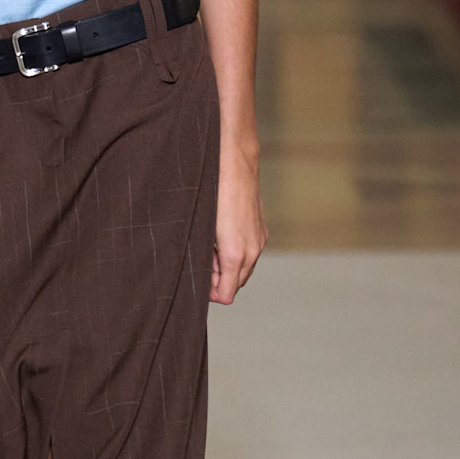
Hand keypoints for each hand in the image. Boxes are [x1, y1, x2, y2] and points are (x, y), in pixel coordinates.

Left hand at [211, 145, 266, 305]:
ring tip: (209, 242)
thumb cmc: (212, 193)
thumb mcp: (201, 229)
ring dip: (226, 264)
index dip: (209, 292)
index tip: (197, 275)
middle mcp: (252, 251)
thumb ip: (204, 259)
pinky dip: (235, 252)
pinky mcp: (262, 230)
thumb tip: (203, 275)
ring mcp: (260, 240)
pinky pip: (249, 253)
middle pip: (236, 284)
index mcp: (236, 255)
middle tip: (201, 256)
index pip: (226, 295)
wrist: (234, 163)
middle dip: (217, 278)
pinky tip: (221, 233)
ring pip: (243, 269)